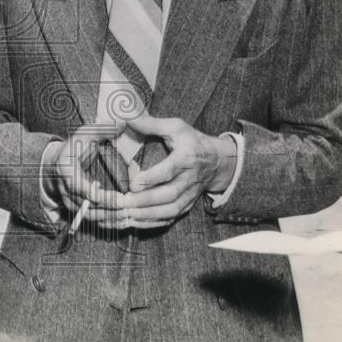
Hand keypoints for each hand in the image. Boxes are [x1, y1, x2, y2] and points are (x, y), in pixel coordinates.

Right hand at [42, 124, 127, 228]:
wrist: (58, 162)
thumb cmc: (74, 146)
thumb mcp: (86, 133)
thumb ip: (103, 129)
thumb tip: (122, 123)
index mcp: (65, 170)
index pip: (78, 187)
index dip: (97, 195)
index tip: (117, 198)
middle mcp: (65, 189)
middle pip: (86, 206)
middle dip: (108, 209)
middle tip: (128, 207)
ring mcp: (70, 201)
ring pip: (89, 217)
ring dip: (109, 218)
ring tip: (129, 215)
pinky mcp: (77, 209)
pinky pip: (91, 221)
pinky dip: (106, 222)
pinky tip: (123, 221)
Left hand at [120, 116, 236, 228]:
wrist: (217, 162)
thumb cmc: (192, 141)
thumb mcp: (176, 126)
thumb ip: (151, 124)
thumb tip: (127, 118)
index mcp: (186, 157)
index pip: (170, 170)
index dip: (153, 178)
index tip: (135, 182)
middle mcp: (189, 179)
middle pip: (169, 194)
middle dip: (146, 200)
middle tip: (125, 202)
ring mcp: (188, 195)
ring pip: (170, 210)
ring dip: (148, 215)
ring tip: (127, 214)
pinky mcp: (186, 206)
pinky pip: (170, 218)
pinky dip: (152, 223)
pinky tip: (134, 222)